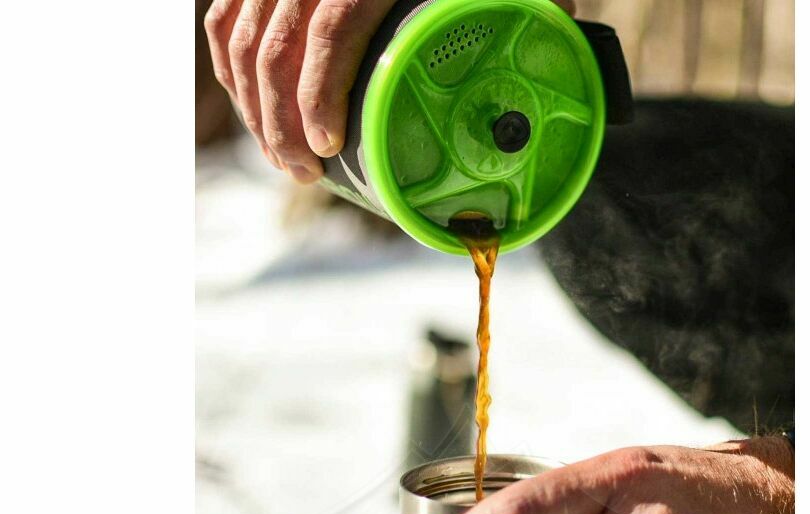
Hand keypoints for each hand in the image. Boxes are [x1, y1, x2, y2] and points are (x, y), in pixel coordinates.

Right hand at [205, 0, 576, 182]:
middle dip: (276, 120)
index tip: (324, 148)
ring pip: (240, 32)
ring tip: (281, 156)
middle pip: (273, 43)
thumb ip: (533, 7)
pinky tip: (251, 103)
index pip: (329, 30)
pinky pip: (227, 13)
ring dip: (252, 102)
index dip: (317, 95)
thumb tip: (552, 69)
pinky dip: (230, 62)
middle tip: (302, 172)